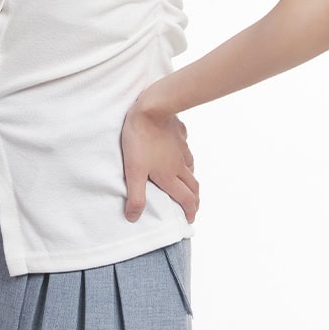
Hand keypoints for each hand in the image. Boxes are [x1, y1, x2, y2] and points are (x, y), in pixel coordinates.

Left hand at [120, 96, 199, 222]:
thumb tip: (134, 218)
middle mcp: (179, 164)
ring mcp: (180, 148)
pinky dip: (185, 156)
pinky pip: (185, 148)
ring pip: (190, 167)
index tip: (190, 219)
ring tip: (186, 182)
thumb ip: (136, 196)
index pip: (186, 198)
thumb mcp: (134, 171)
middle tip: (192, 206)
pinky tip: (179, 153)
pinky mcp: (178, 134)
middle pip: (193, 185)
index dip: (190, 211)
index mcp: (169, 176)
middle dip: (195, 198)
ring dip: (190, 178)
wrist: (150, 110)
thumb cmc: (140, 141)